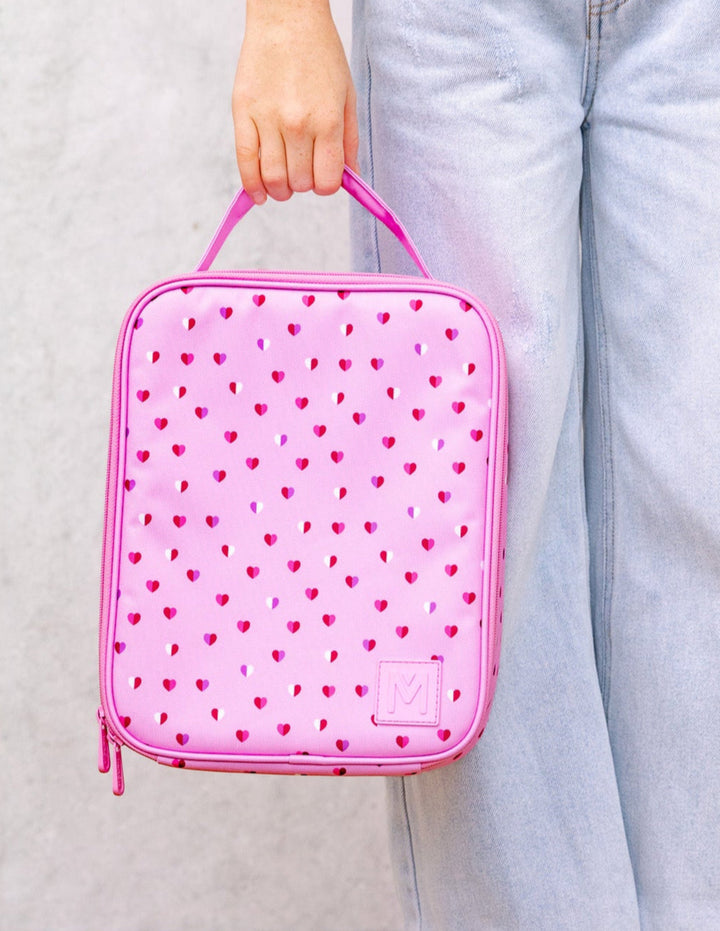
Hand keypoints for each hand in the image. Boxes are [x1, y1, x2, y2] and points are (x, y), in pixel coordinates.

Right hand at [232, 0, 359, 203]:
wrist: (286, 17)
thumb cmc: (321, 55)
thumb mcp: (347, 96)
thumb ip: (349, 141)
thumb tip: (350, 179)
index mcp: (328, 121)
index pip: (326, 182)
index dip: (326, 186)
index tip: (323, 177)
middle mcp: (298, 123)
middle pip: (299, 183)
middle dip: (303, 184)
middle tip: (302, 170)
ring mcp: (268, 119)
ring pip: (273, 178)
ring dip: (280, 189)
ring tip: (284, 183)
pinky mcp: (242, 111)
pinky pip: (245, 161)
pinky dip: (252, 186)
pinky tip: (260, 195)